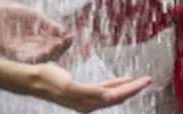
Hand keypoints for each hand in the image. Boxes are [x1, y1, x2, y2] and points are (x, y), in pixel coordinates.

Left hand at [0, 4, 72, 63]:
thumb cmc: (11, 12)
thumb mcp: (35, 17)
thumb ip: (49, 25)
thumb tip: (65, 33)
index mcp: (36, 41)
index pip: (53, 46)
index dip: (63, 43)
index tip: (71, 37)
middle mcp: (31, 49)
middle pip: (49, 55)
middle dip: (60, 49)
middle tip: (67, 42)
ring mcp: (22, 52)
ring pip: (40, 59)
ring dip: (50, 53)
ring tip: (58, 45)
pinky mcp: (12, 52)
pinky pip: (26, 58)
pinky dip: (37, 56)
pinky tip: (45, 50)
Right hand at [32, 63, 151, 111]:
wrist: (34, 80)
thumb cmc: (49, 81)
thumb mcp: (69, 85)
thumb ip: (90, 92)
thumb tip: (109, 97)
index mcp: (88, 102)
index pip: (116, 96)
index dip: (132, 89)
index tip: (145, 81)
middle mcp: (90, 103)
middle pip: (117, 96)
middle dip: (133, 89)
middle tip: (148, 80)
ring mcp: (86, 97)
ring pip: (111, 93)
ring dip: (125, 87)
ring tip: (138, 81)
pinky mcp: (82, 90)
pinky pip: (103, 88)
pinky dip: (113, 84)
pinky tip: (119, 81)